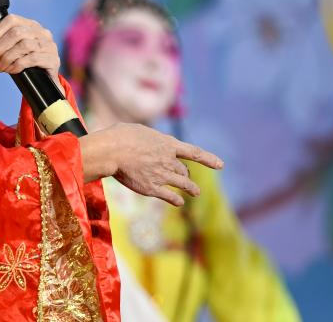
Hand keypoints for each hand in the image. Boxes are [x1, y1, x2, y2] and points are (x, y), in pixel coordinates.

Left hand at [0, 14, 60, 84]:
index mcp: (30, 25)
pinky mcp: (52, 59)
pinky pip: (32, 59)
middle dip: (0, 48)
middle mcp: (41, 32)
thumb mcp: (7, 57)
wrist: (45, 82)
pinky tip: (12, 70)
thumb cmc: (26, 64)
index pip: (12, 19)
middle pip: (17, 33)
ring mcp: (48, 45)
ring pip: (24, 45)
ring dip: (7, 58)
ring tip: (1, 67)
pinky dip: (17, 65)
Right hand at [79, 123, 223, 206]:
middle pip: (184, 170)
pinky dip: (177, 200)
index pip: (194, 153)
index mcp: (168, 144)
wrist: (112, 150)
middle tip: (186, 177)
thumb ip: (149, 138)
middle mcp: (169, 161)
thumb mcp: (140, 130)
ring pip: (183, 184)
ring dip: (191, 189)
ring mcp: (162, 175)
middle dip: (186, 174)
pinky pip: (170, 196)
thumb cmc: (121, 136)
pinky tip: (179, 201)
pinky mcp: (152, 189)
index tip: (220, 165)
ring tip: (196, 192)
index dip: (209, 159)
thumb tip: (147, 140)